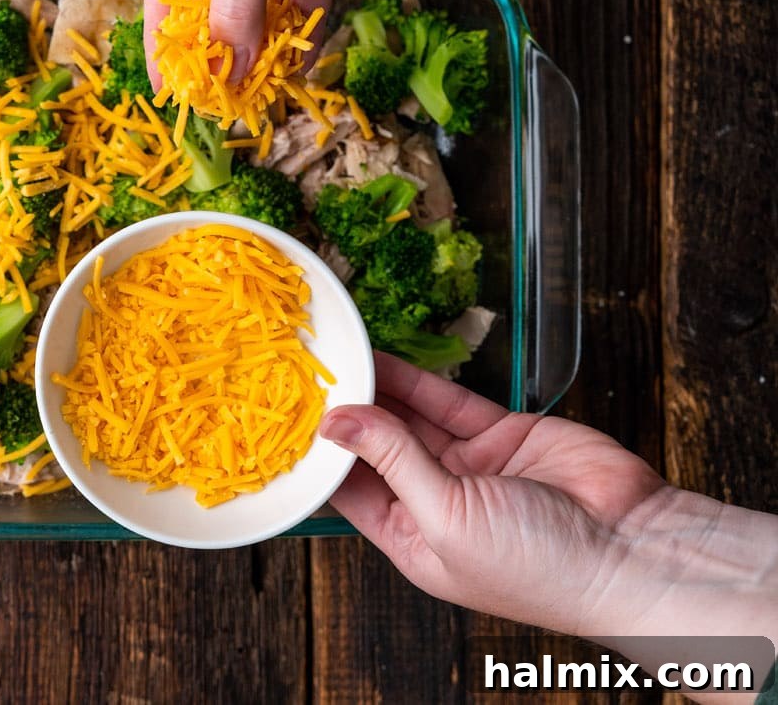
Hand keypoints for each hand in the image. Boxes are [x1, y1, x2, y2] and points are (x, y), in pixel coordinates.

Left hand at [324, 355, 777, 700]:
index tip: (285, 417)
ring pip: (407, 418)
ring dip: (375, 389)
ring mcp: (469, 467)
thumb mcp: (446, 516)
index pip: (349, 493)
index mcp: (413, 541)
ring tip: (336, 355)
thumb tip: (335, 423)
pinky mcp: (502, 434)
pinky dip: (416, 378)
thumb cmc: (540, 565)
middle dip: (344, 414)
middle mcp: (436, 504)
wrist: (634, 550)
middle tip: (304, 374)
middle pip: (375, 449)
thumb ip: (390, 460)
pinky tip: (382, 356)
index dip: (321, 455)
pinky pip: (447, 401)